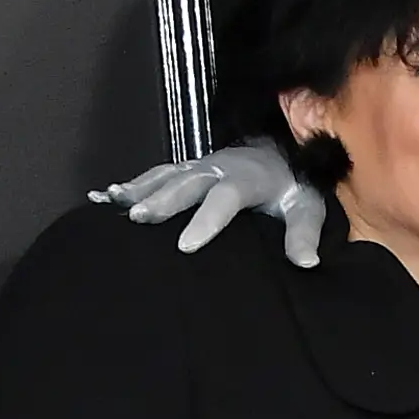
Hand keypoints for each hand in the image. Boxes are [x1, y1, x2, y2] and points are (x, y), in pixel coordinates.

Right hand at [93, 139, 324, 268]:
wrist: (283, 154)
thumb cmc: (294, 187)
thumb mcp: (308, 208)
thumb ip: (304, 234)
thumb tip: (307, 263)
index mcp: (247, 178)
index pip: (225, 198)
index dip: (206, 221)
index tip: (186, 245)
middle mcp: (219, 167)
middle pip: (187, 182)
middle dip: (162, 199)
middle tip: (140, 218)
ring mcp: (201, 165)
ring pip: (167, 174)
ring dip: (141, 188)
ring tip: (115, 202)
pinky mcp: (190, 167)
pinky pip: (159, 173)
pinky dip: (135, 183)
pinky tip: (110, 195)